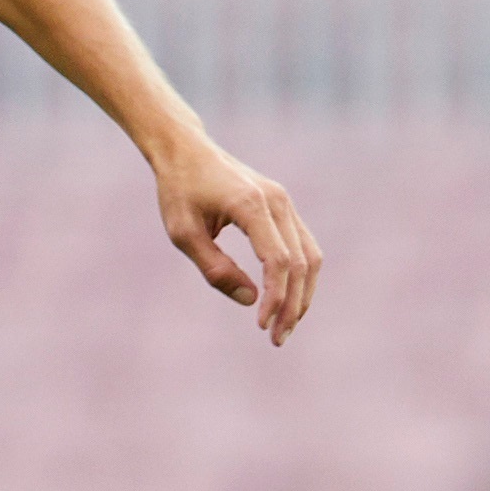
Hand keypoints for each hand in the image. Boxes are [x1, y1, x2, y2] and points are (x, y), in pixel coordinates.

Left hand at [153, 138, 322, 344]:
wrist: (187, 151)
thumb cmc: (179, 191)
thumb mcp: (184, 234)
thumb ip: (215, 268)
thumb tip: (250, 300)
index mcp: (251, 206)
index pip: (278, 261)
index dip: (275, 297)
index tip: (261, 325)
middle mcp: (277, 202)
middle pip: (301, 263)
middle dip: (292, 305)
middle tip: (277, 339)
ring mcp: (284, 203)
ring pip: (310, 256)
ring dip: (303, 295)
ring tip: (285, 326)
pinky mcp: (284, 207)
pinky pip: (304, 246)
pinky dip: (301, 276)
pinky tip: (288, 300)